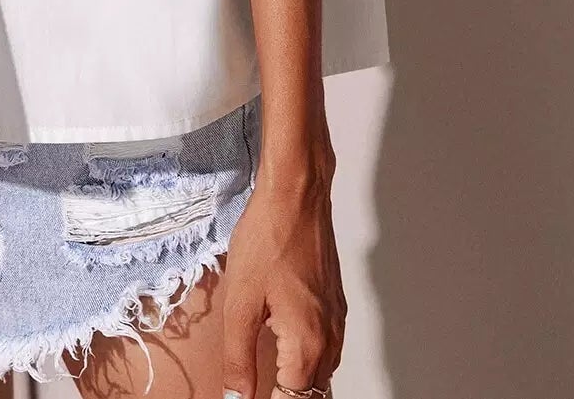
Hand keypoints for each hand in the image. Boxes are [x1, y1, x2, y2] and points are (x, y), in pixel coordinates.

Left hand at [220, 159, 345, 398]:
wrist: (296, 194)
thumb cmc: (268, 237)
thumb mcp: (240, 301)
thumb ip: (238, 357)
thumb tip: (237, 396)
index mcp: (308, 344)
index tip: (247, 396)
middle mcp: (329, 338)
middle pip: (311, 393)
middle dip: (285, 396)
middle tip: (253, 387)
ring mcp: (336, 321)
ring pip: (321, 374)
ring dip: (297, 384)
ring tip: (266, 379)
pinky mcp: (334, 305)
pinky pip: (325, 350)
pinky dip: (306, 362)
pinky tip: (283, 353)